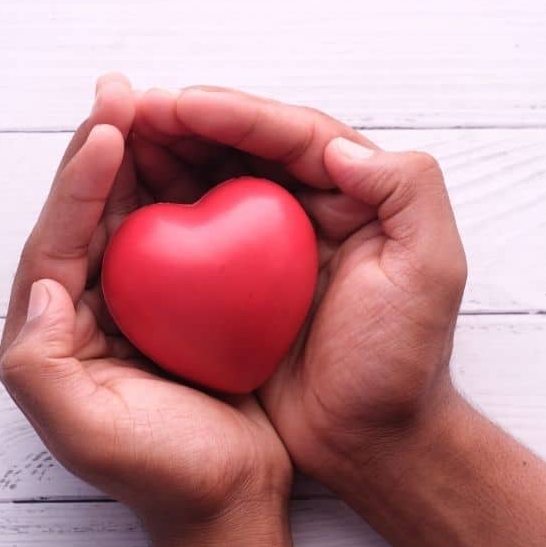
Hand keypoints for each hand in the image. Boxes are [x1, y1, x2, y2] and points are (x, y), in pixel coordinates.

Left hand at [0, 75, 292, 530]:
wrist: (226, 503)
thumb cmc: (158, 471)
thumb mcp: (84, 431)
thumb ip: (40, 362)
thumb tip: (42, 287)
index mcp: (52, 330)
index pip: (57, 239)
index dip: (78, 182)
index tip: (108, 130)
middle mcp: (83, 307)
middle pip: (87, 212)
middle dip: (99, 149)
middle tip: (120, 89)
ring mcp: (132, 303)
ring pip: (128, 213)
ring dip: (138, 158)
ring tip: (153, 104)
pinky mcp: (178, 304)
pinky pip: (176, 234)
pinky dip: (183, 192)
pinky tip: (202, 158)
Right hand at [131, 87, 466, 482]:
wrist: (370, 442)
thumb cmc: (402, 362)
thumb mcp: (431, 270)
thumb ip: (409, 191)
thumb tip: (338, 146)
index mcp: (353, 194)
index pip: (291, 135)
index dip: (235, 114)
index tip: (180, 104)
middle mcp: (304, 208)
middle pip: (241, 146)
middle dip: (186, 121)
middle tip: (131, 108)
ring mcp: (263, 247)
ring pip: (209, 179)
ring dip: (164, 155)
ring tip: (115, 137)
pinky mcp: (231, 285)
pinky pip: (190, 233)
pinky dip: (157, 210)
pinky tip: (121, 202)